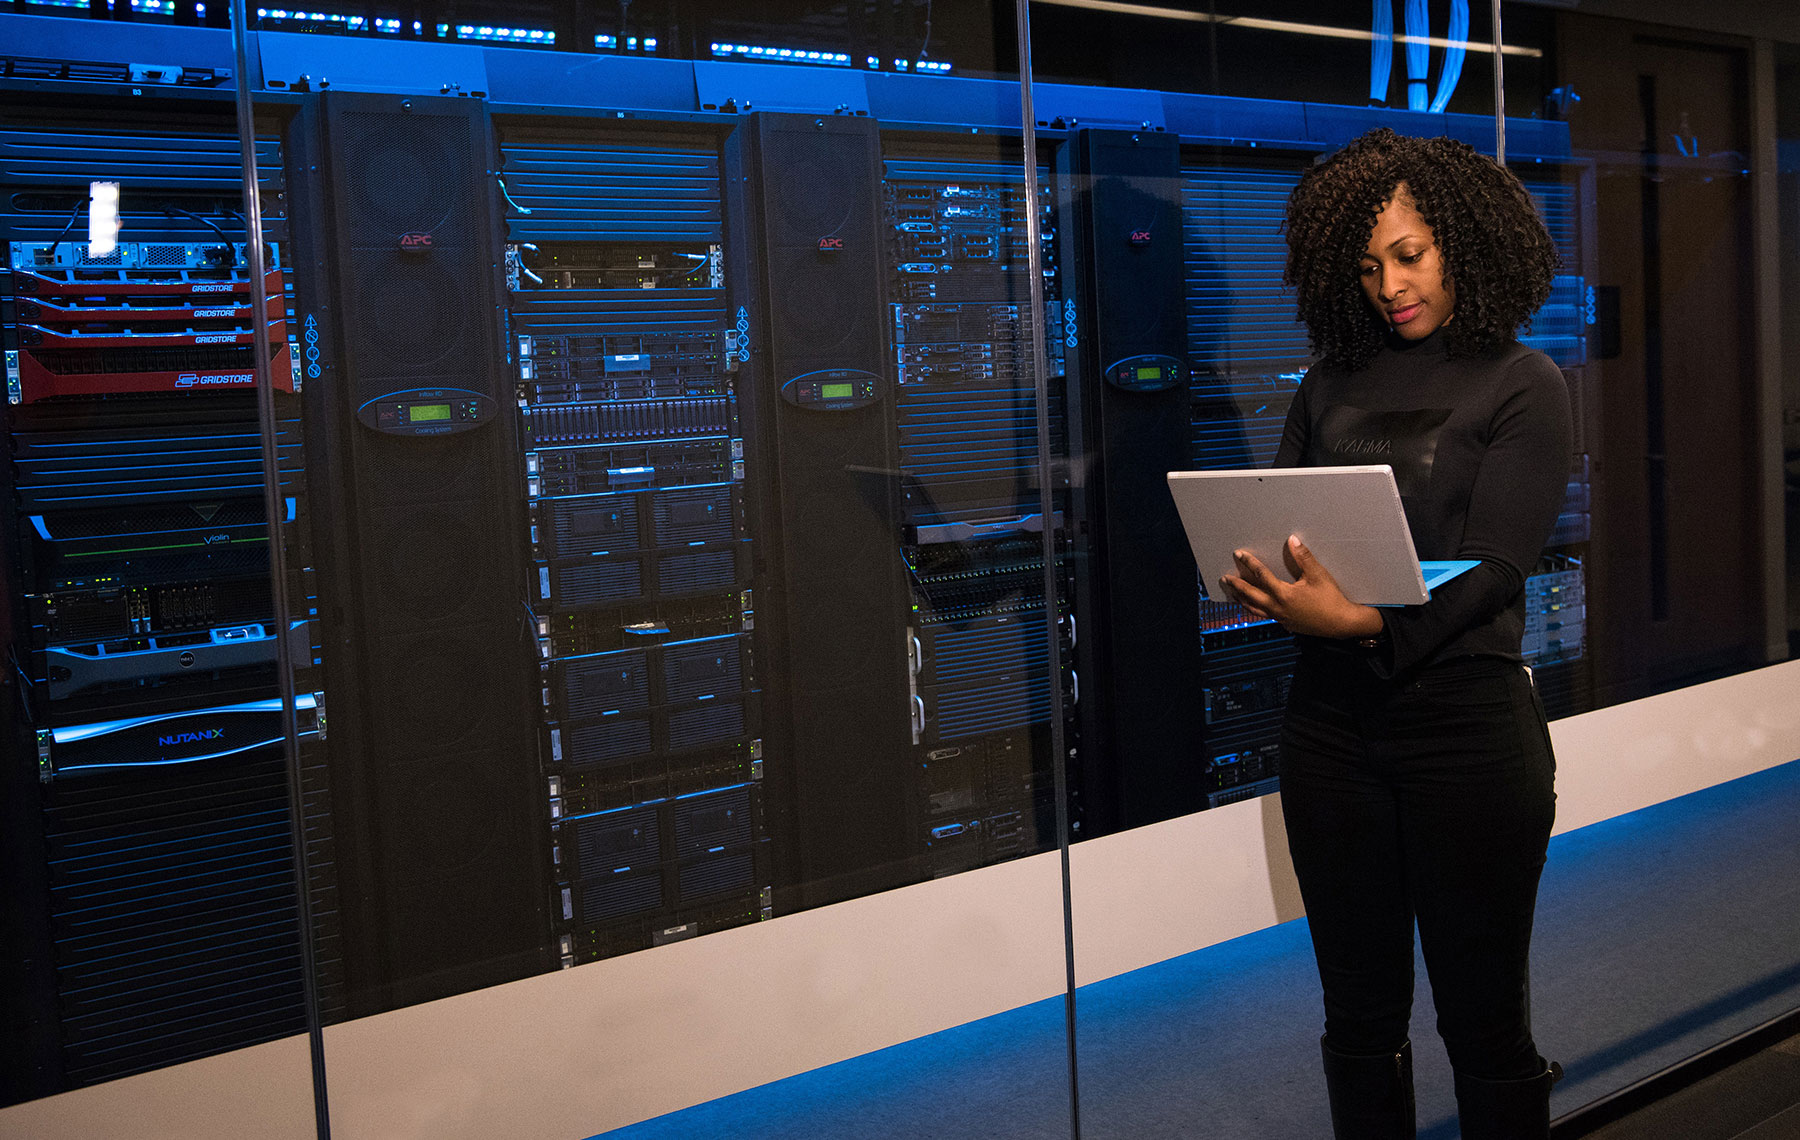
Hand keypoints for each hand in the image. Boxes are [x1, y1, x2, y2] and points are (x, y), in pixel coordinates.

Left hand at [1218, 536, 1385, 639]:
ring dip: (1242, 600)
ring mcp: (1280, 617)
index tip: (1239, 554)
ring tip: (1233, 594)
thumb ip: (1303, 557)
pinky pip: (1265, 615)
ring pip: (1255, 609)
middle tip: (1225, 578)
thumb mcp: (1318, 575)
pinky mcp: (1285, 623)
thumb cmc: (1331, 599)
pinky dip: (1255, 609)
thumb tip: (1292, 540)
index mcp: (1284, 594)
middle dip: (1237, 585)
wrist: (1341, 623)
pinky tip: (1254, 606)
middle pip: (1251, 595)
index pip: (1261, 575)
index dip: (1249, 563)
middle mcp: (1278, 607)